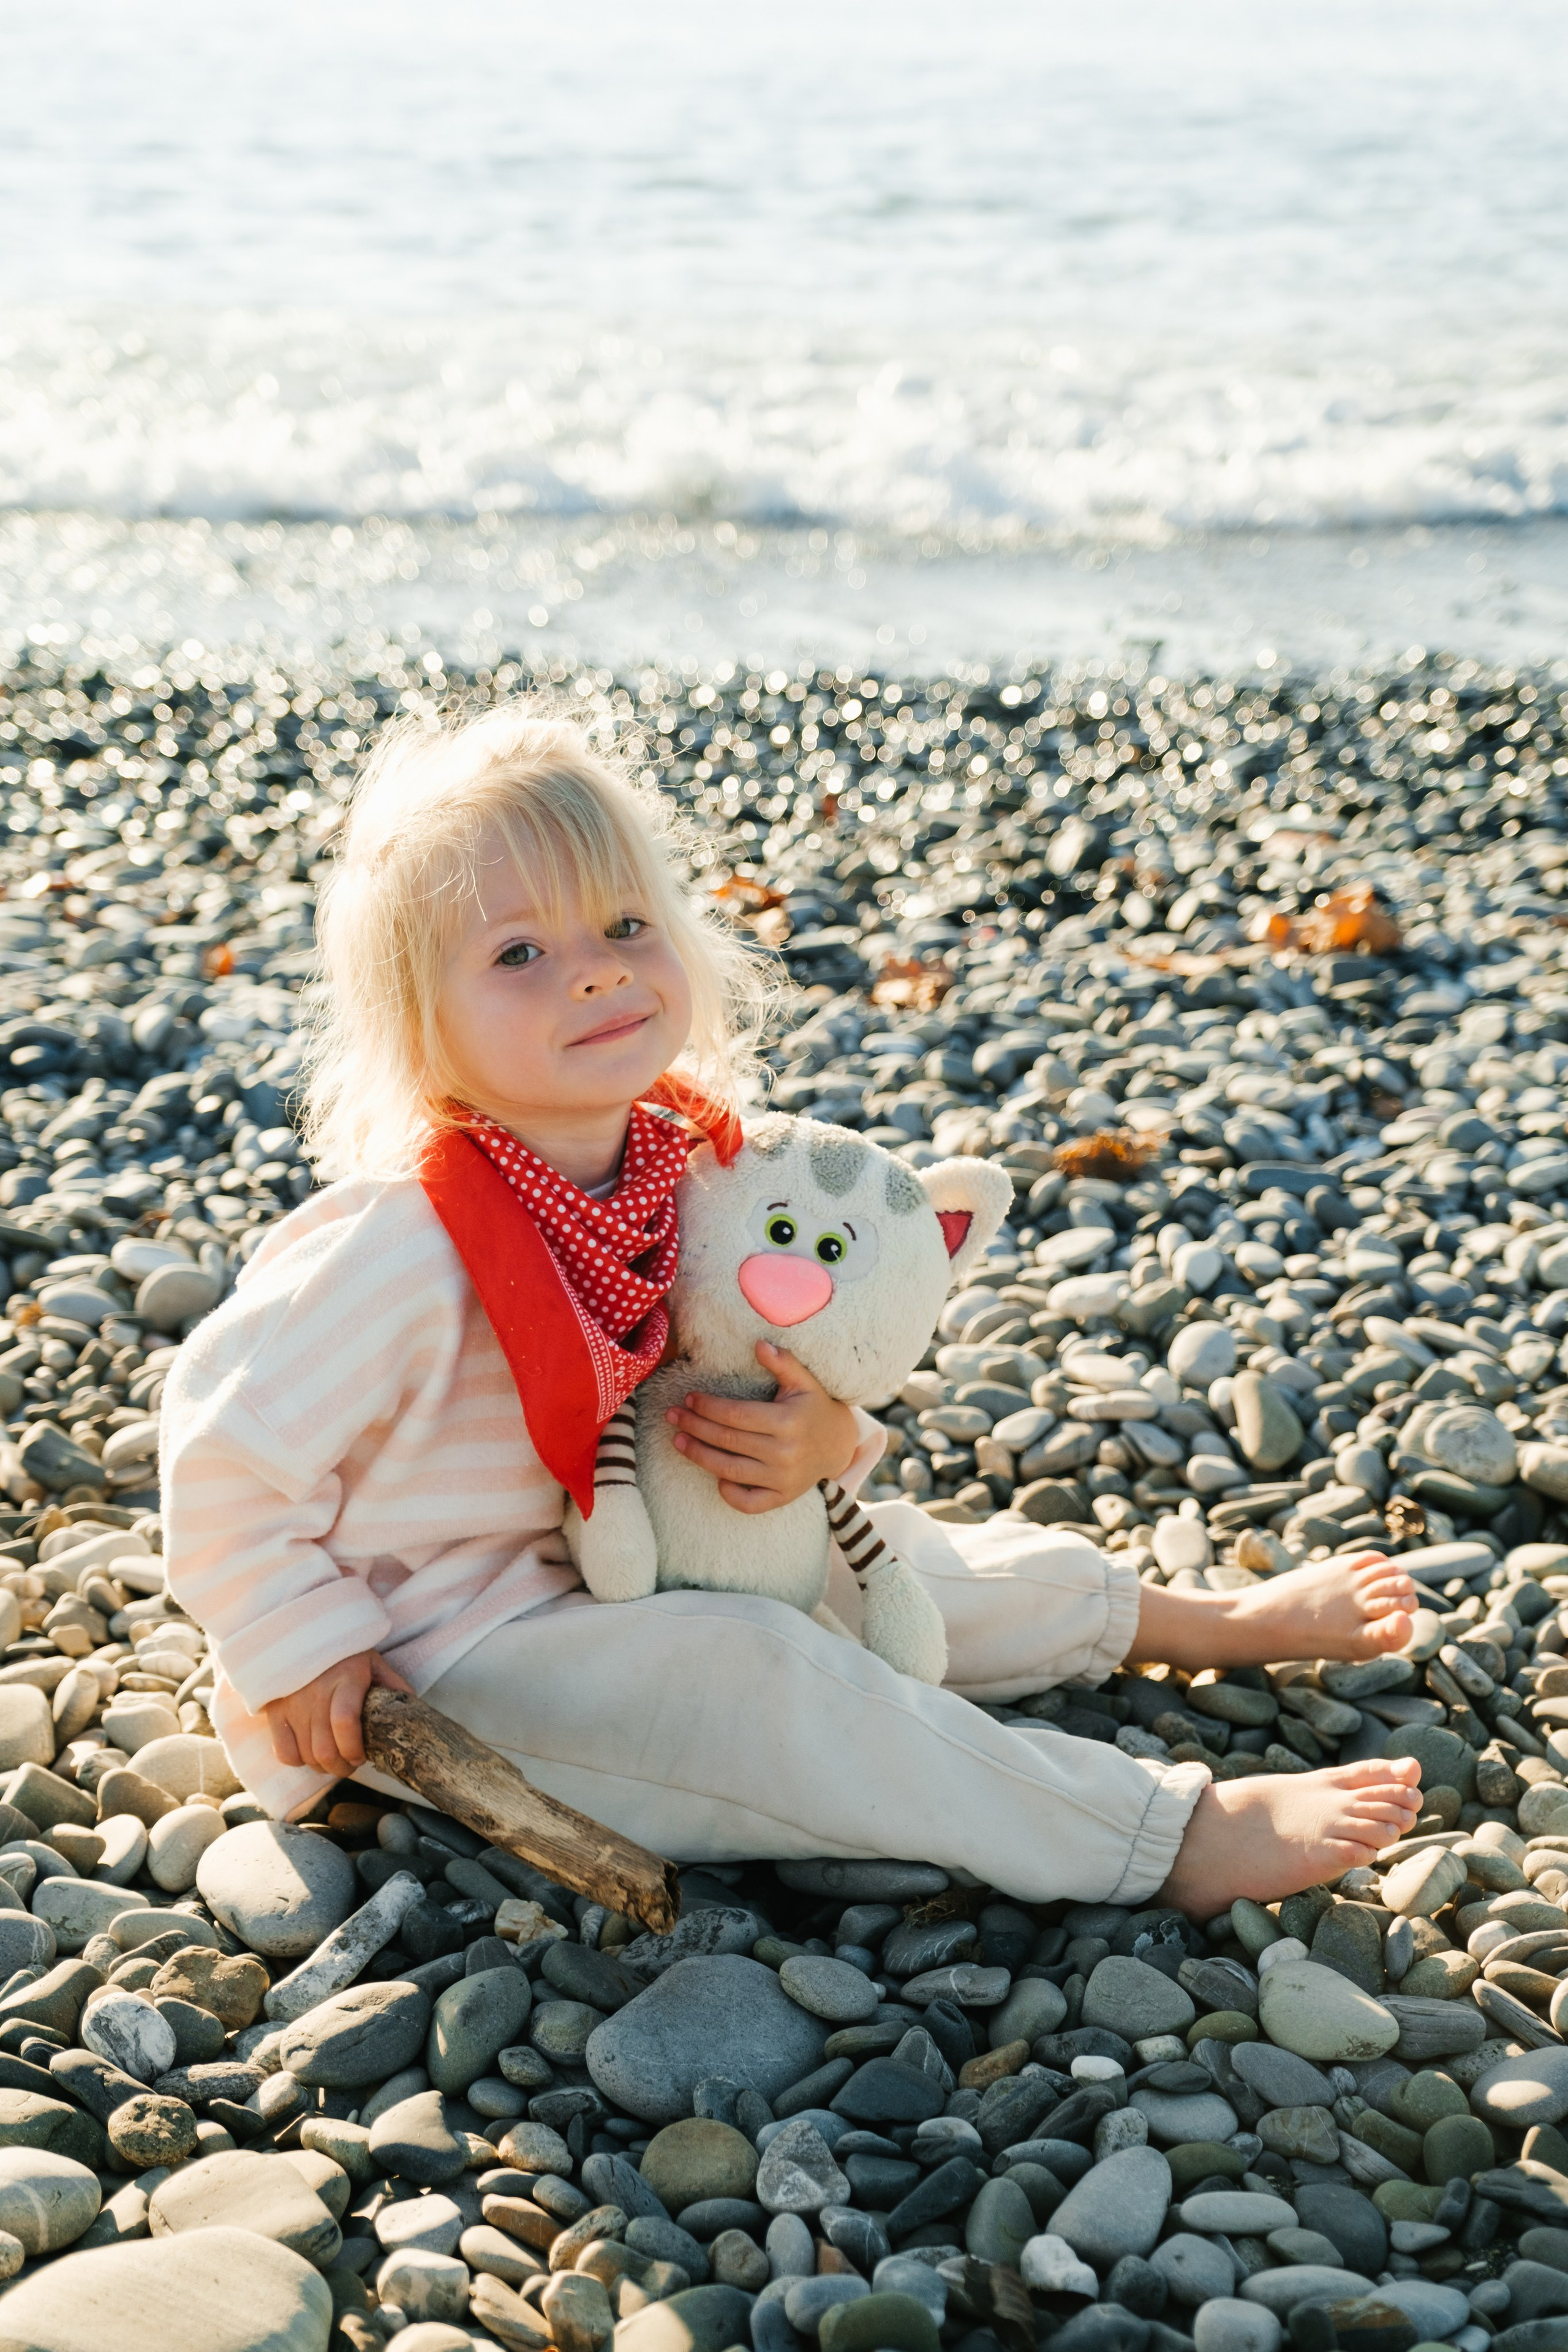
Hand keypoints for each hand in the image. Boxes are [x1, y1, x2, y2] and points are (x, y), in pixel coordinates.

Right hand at [263, 1649, 412, 1776]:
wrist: (307, 1634)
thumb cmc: (348, 1655)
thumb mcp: (375, 1663)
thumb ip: (394, 1687)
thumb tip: (413, 1715)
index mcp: (347, 1678)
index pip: (345, 1722)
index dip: (353, 1749)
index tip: (362, 1757)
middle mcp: (317, 1691)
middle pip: (324, 1748)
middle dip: (341, 1767)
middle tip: (350, 1764)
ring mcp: (293, 1702)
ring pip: (306, 1755)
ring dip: (323, 1767)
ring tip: (334, 1760)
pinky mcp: (275, 1710)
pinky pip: (284, 1752)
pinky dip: (298, 1760)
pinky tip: (309, 1752)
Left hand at [666, 1339, 859, 1512]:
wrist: (839, 1445)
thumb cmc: (814, 1408)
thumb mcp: (804, 1382)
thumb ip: (784, 1362)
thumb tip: (759, 1344)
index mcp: (788, 1421)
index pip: (737, 1415)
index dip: (709, 1407)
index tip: (689, 1398)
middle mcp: (785, 1452)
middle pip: (728, 1441)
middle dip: (695, 1427)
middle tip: (672, 1416)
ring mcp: (783, 1478)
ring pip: (731, 1471)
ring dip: (699, 1456)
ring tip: (678, 1442)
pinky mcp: (783, 1497)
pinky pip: (750, 1503)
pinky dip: (730, 1494)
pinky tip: (715, 1478)